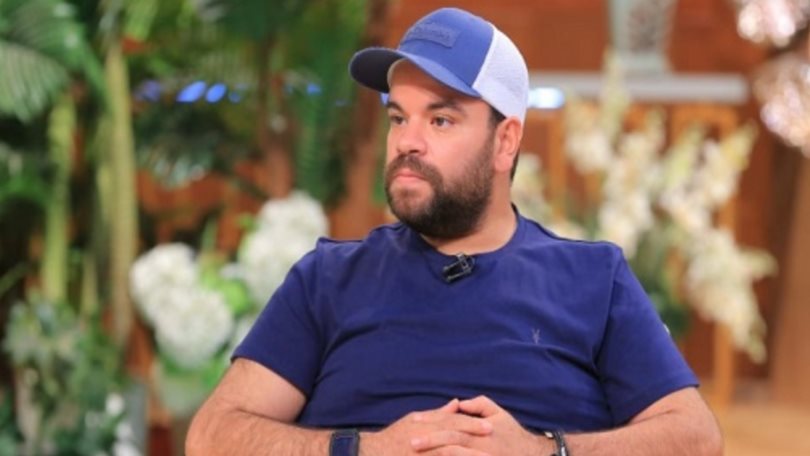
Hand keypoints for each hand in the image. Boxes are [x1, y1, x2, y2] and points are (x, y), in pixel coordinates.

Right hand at [361, 399, 493, 455]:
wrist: (372, 453)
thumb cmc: (394, 437)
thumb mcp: (414, 420)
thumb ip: (437, 414)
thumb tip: (456, 403)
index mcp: (424, 424)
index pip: (452, 422)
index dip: (472, 424)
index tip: (490, 427)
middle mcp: (423, 437)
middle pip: (452, 436)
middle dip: (473, 438)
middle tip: (493, 440)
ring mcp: (421, 452)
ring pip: (447, 453)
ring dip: (465, 454)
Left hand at [410, 396, 551, 455]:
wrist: (533, 455)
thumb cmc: (513, 434)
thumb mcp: (499, 414)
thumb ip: (479, 404)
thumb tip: (457, 403)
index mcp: (482, 428)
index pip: (453, 422)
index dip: (433, 420)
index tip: (414, 420)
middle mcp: (482, 443)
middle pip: (452, 441)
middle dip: (430, 441)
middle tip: (410, 442)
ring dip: (436, 455)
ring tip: (417, 455)